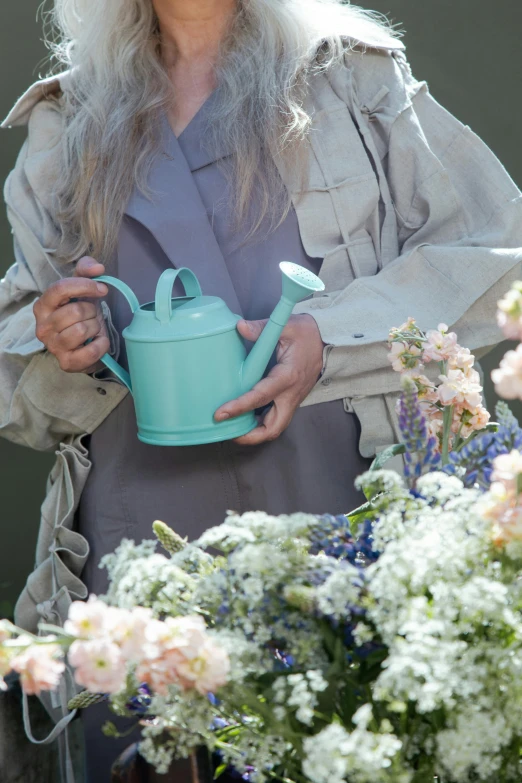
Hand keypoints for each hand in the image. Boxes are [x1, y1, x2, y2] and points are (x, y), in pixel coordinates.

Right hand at [34, 256, 109, 373]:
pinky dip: (102, 344)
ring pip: (82, 330)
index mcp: (42, 306)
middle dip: (92, 311)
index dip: (85, 286)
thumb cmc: (81, 313)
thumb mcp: (81, 288)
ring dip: (96, 327)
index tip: (102, 289)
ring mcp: (53, 346)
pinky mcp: (67, 362)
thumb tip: (98, 269)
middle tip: (93, 315)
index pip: (60, 288)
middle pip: (75, 311)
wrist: (85, 344)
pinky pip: (91, 351)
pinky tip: (99, 341)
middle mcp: (43, 327)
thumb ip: (86, 270)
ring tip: (93, 329)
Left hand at [214, 314, 324, 444]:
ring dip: (254, 433)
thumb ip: (261, 328)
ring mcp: (293, 400)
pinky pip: (276, 419)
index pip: (260, 397)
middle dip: (250, 436)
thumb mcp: (287, 325)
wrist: (327, 340)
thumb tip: (240, 327)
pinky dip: (260, 424)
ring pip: (275, 427)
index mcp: (288, 376)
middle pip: (273, 428)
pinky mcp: (291, 400)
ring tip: (231, 428)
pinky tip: (244, 417)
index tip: (220, 414)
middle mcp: (291, 394)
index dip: (239, 407)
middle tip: (226, 431)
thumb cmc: (307, 333)